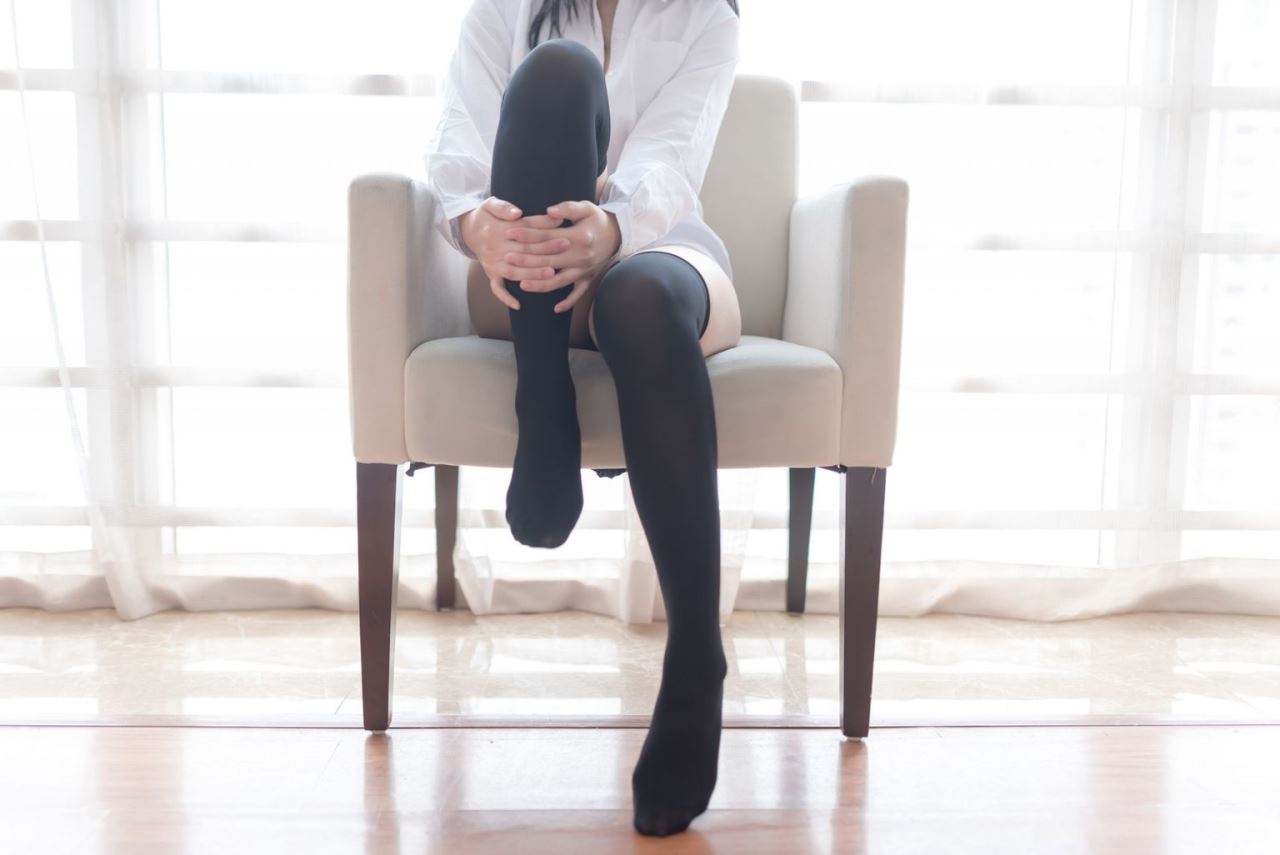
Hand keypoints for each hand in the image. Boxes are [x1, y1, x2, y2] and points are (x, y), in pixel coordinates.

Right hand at [459, 196, 565, 310]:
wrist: (468, 230)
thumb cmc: (486, 216)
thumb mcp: (491, 204)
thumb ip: (504, 207)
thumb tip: (517, 213)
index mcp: (497, 229)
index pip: (524, 228)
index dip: (543, 226)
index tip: (561, 224)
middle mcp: (494, 247)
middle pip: (523, 250)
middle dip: (545, 248)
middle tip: (565, 245)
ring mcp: (492, 263)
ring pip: (514, 271)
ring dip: (533, 273)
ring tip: (551, 273)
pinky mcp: (490, 273)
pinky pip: (496, 288)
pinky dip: (505, 297)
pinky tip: (518, 305)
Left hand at [502, 199, 622, 313]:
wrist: (619, 234)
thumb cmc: (597, 220)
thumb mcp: (586, 208)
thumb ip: (567, 208)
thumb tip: (548, 212)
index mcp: (579, 237)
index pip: (547, 236)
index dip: (527, 235)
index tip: (509, 233)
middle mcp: (581, 256)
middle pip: (548, 260)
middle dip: (526, 260)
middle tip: (507, 258)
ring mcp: (585, 270)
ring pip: (559, 281)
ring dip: (540, 284)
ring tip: (521, 285)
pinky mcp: (589, 278)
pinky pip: (578, 294)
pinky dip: (568, 302)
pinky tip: (555, 308)